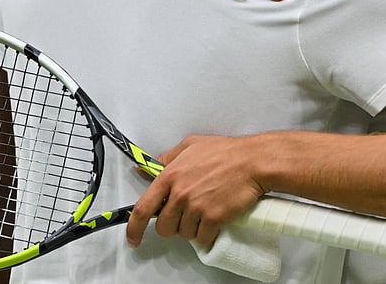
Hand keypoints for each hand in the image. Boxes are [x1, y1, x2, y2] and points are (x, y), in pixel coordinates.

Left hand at [127, 135, 265, 248]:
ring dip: (193, 228)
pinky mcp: (213, 218)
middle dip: (173, 225)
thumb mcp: (190, 146)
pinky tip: (215, 220)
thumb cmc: (225, 152)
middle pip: (164, 227)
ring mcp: (196, 207)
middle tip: (186, 214)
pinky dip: (208, 234)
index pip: (143, 208)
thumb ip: (167, 159)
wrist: (252, 161)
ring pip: (184, 234)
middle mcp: (180, 194)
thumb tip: (145, 169)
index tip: (133, 238)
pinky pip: (203, 238)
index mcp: (170, 176)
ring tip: (205, 211)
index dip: (134, 227)